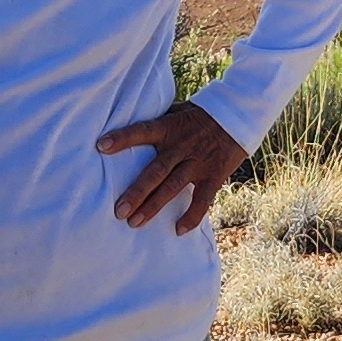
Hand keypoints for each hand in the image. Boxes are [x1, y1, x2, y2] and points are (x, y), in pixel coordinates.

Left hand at [97, 102, 246, 235]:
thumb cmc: (203, 113)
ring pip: (173, 187)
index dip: (123, 138)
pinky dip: (192, 216)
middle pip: (156, 171)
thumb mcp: (180, 110)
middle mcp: (183, 146)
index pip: (144, 131)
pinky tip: (178, 230)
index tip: (101, 146)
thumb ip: (160, 121)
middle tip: (118, 211)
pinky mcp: (214, 174)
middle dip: (137, 192)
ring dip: (153, 206)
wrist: (240, 113)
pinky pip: (202, 199)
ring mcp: (198, 162)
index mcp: (171, 128)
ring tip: (134, 223)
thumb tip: (132, 123)